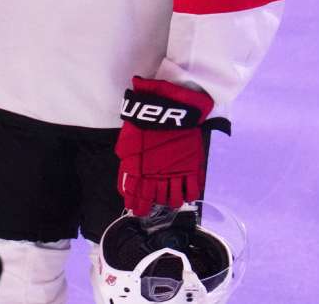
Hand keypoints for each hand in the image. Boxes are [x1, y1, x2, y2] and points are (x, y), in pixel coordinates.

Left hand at [114, 77, 213, 215]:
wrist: (166, 110)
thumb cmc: (143, 123)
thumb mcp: (127, 144)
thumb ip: (127, 164)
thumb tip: (127, 180)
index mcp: (137, 172)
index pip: (133, 197)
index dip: (135, 205)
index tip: (136, 207)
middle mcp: (155, 178)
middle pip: (153, 202)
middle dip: (150, 208)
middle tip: (151, 206)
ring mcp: (174, 174)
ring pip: (173, 201)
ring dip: (170, 202)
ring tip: (170, 199)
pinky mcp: (191, 169)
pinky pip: (192, 191)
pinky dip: (189, 195)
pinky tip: (186, 193)